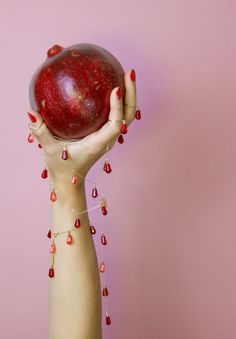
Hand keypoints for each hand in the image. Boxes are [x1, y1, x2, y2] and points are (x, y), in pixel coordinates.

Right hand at [27, 69, 136, 189]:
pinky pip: (117, 115)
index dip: (118, 107)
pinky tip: (110, 84)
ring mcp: (109, 136)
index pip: (115, 124)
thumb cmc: (62, 166)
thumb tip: (31, 112)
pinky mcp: (105, 133)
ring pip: (126, 115)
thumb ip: (40, 131)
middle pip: (128, 116)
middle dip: (131, 94)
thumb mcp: (49, 149)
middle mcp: (108, 139)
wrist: (70, 178)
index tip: (115, 89)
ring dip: (129, 95)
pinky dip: (119, 100)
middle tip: (129, 72)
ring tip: (126, 73)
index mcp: (99, 143)